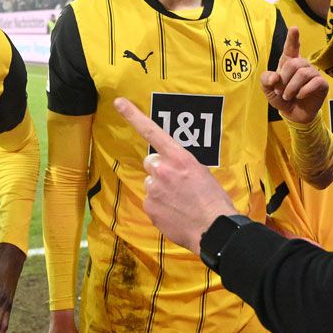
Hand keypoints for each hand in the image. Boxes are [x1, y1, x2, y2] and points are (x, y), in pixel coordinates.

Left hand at [115, 97, 237, 253]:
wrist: (214, 229)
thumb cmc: (214, 201)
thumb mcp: (202, 174)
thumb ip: (182, 167)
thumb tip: (173, 171)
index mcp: (180, 158)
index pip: (153, 132)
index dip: (134, 116)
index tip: (118, 103)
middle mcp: (163, 170)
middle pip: (150, 162)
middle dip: (159, 170)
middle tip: (176, 184)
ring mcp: (154, 189)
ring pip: (151, 184)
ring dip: (161, 190)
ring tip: (179, 202)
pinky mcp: (149, 207)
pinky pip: (150, 202)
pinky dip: (160, 207)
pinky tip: (175, 213)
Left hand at [262, 26, 329, 122]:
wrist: (292, 113)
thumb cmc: (281, 97)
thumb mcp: (267, 89)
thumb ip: (265, 79)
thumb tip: (275, 77)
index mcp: (288, 62)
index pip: (291, 48)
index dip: (292, 38)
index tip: (294, 28)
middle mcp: (302, 65)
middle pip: (293, 64)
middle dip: (284, 80)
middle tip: (280, 92)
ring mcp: (313, 74)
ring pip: (303, 73)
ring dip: (292, 88)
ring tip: (288, 96)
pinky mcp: (322, 84)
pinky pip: (314, 83)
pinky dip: (303, 92)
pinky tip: (300, 96)